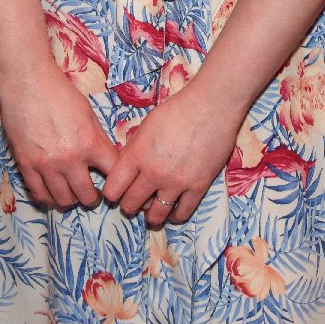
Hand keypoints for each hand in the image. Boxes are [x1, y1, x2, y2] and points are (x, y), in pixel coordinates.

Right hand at [0, 60, 120, 209]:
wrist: (27, 81)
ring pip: (63, 200)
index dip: (116, 182)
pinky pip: (39, 193)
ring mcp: (45, 164)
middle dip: (94, 198)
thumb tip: (108, 159)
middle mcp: (69, 158)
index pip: (112, 175)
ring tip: (73, 194)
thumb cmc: (60, 92)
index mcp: (89, 143)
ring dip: (71, 200)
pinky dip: (49, 197)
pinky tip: (53, 193)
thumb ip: (98, 139)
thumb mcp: (89, 113)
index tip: (115, 184)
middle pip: (87, 196)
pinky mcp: (26, 164)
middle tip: (94, 195)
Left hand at [102, 85, 240, 227]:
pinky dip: (176, 216)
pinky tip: (173, 213)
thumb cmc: (178, 110)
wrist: (212, 106)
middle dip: (129, 206)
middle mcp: (154, 172)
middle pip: (131, 204)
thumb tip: (125, 167)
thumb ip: (134, 149)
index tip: (115, 193)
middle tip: (132, 204)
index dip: (112, 193)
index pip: (114, 188)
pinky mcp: (198, 187)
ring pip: (156, 214)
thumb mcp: (146, 125)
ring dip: (151, 217)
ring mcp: (177, 182)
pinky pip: (183, 213)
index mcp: (137, 155)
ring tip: (151, 214)